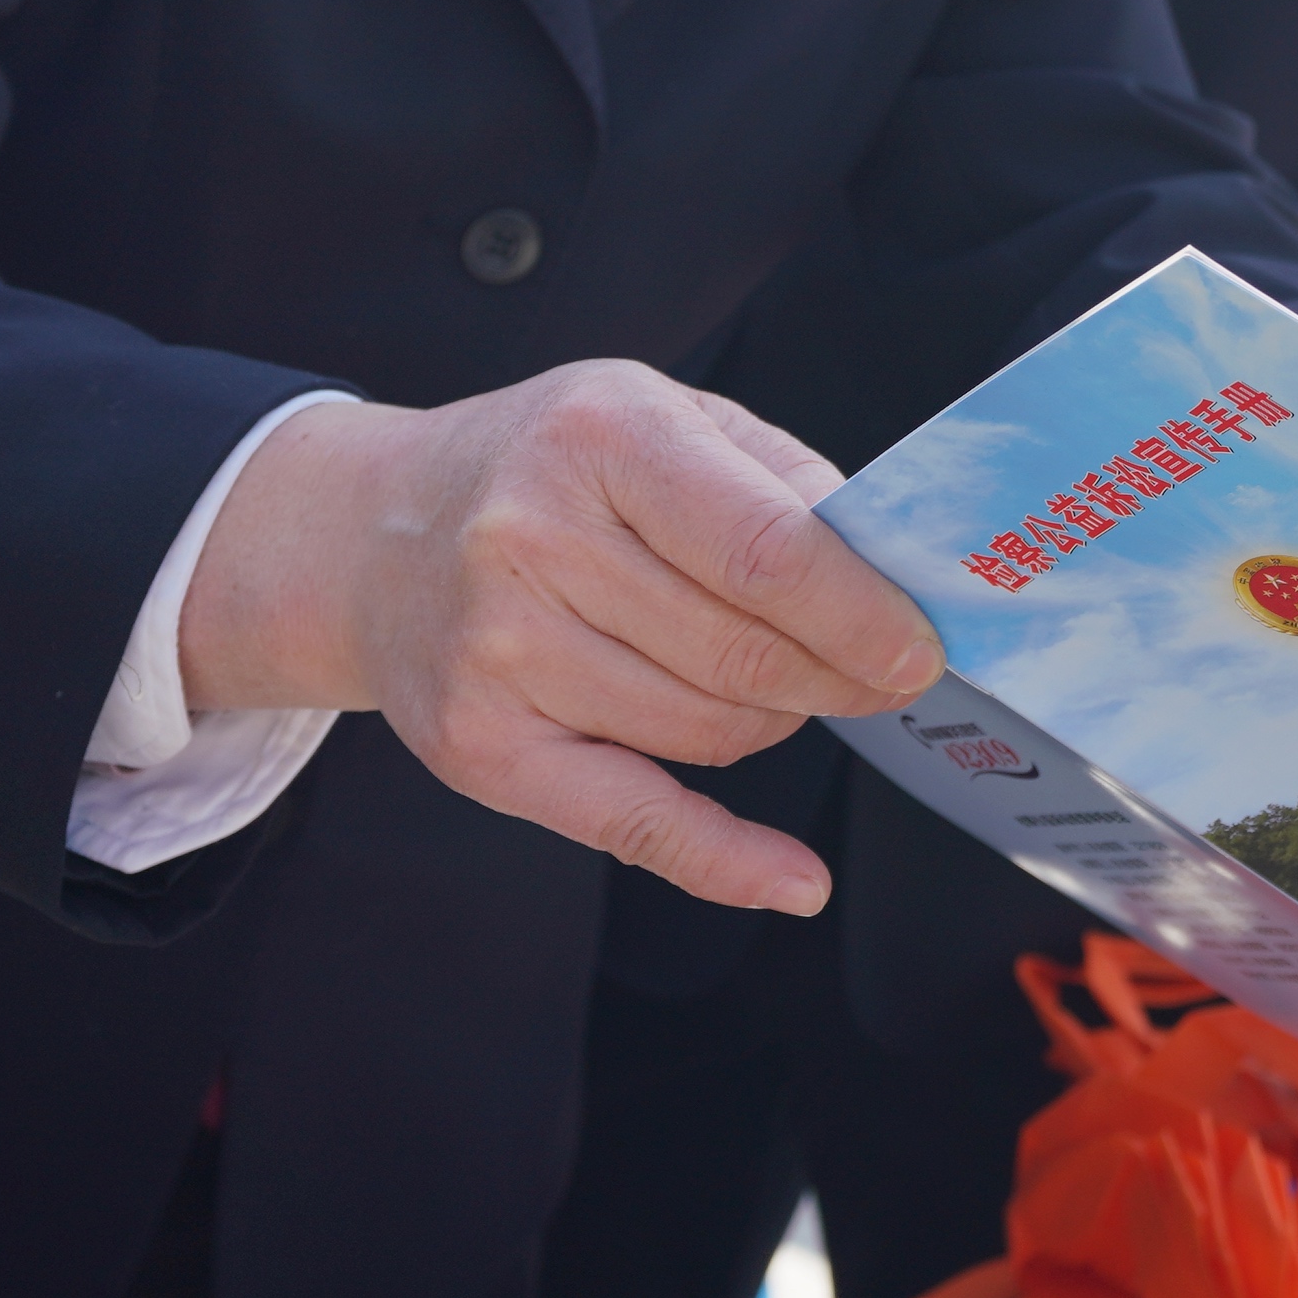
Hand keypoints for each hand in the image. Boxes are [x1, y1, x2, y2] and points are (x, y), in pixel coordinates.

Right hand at [177, 361, 942, 914]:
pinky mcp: (480, 746)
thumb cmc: (548, 468)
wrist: (374, 533)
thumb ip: (779, 480)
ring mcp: (499, 649)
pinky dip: (727, 862)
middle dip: (837, 677)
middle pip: (743, 653)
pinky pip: (634, 822)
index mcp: (604, 438)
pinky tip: (794, 880)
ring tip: (769, 682)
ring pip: (707, 731)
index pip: (764, 550)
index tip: (922, 649)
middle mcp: (534, 539)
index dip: (861, 614)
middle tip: (880, 676)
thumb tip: (889, 566)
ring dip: (773, 721)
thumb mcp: (662, 417)